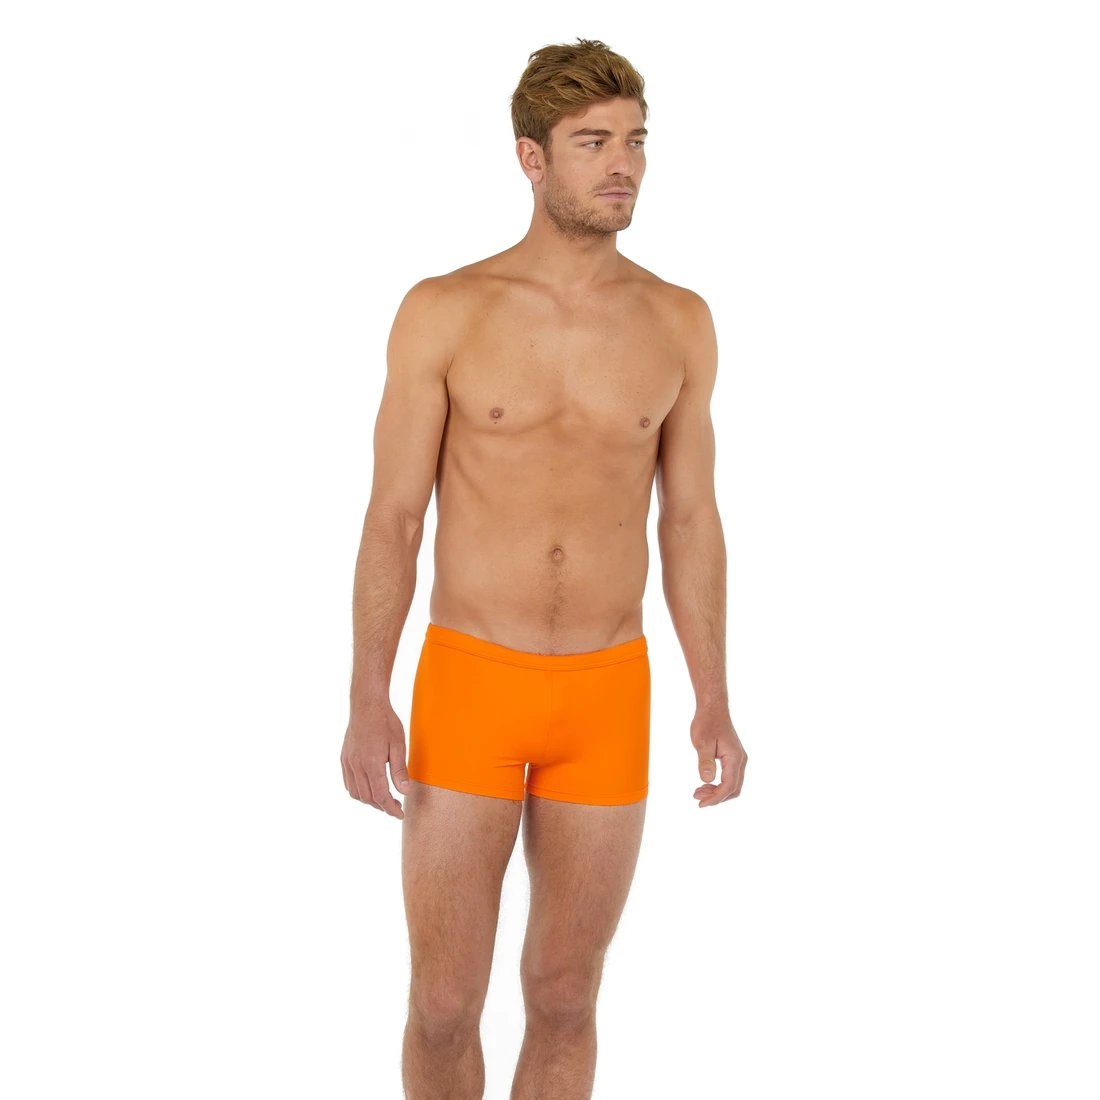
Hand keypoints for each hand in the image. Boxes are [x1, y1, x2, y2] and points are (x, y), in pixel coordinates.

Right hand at [341, 700, 410, 819]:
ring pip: (355, 793)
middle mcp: (356, 765)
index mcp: (372, 763)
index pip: (381, 796)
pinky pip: (348, 782)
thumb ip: (400, 770)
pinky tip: (369, 787)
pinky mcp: (344, 758)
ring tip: (383, 799)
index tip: (400, 814)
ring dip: (369, 800)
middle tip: (395, 807)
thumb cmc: (386, 722)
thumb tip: (405, 791)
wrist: (367, 704)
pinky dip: (358, 791)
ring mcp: (348, 762)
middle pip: (367, 798)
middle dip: (382, 807)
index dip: (391, 809)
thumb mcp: (399, 745)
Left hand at [691, 704, 746, 807]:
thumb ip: (705, 761)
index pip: (729, 786)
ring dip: (717, 792)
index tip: (700, 803)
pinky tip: (705, 784)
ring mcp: (738, 759)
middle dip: (716, 797)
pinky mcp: (733, 758)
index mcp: (735, 758)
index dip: (715, 798)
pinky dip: (719, 785)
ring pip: (733, 785)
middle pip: (734, 789)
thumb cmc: (707, 722)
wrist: (713, 708)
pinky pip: (730, 777)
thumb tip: (706, 779)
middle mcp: (740, 760)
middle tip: (697, 798)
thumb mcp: (702, 742)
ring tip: (698, 792)